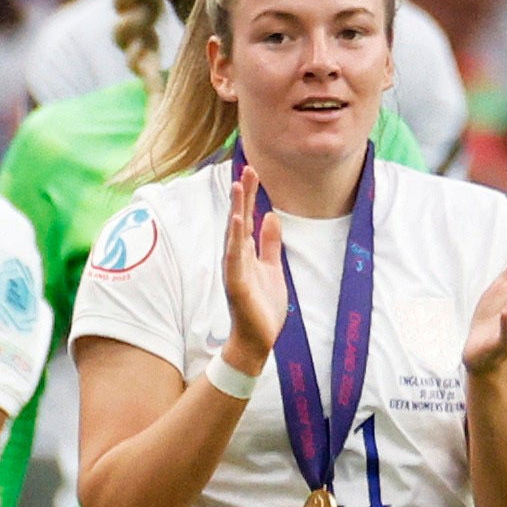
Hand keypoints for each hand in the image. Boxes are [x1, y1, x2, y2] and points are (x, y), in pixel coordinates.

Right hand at [221, 167, 285, 371]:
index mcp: (245, 252)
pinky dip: (235, 238)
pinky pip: (235, 256)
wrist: (257, 339)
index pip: (246, 217)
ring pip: (234, 233)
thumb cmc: (262, 306)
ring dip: (236, 209)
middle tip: (247, 167)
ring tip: (238, 186)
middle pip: (238, 218)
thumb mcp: (272, 268)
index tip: (253, 171)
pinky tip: (237, 221)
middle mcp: (236, 256)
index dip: (250, 195)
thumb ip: (270, 243)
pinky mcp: (237, 283)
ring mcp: (234, 269)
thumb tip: (271, 216)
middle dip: (243, 194)